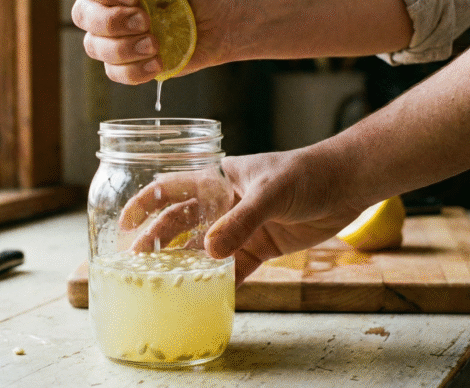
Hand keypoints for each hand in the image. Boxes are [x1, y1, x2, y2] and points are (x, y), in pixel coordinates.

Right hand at [70, 0, 234, 83]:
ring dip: (123, 48)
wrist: (226, 14)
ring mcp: (116, 35)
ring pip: (94, 46)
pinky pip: (113, 72)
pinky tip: (157, 60)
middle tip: (146, 19)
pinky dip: (134, 70)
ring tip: (155, 43)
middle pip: (82, 15)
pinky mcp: (130, 61)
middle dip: (112, 21)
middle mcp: (106, 4)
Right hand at [120, 147, 366, 284]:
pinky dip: (221, 282)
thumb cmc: (305, 173)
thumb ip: (241, 221)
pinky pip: (235, 268)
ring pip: (205, 248)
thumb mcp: (271, 192)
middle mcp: (224, 202)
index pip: (172, 187)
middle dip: (159, 240)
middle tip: (137, 262)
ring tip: (163, 283)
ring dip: (186, 264)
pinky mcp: (260, 247)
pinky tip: (206, 296)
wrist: (345, 185)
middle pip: (182, 223)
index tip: (124, 222)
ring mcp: (241, 226)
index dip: (146, 203)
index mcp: (219, 178)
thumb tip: (210, 252)